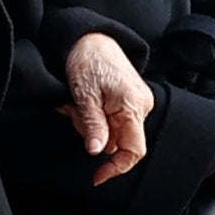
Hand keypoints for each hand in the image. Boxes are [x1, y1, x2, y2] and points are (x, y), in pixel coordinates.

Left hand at [62, 34, 155, 186]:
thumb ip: (92, 125)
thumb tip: (97, 152)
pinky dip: (94, 116)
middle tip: (73, 111)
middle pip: (117, 141)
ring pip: (111, 132)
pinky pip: (111, 120)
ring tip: (77, 101)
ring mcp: (137, 102)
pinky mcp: (129, 100)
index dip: (117, 168)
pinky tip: (85, 101)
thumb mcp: (83, 95)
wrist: (90, 37)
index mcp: (133, 106)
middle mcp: (141, 106)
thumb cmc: (87, 60)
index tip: (97, 177)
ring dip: (90, 124)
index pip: (133, 150)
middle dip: (91, 133)